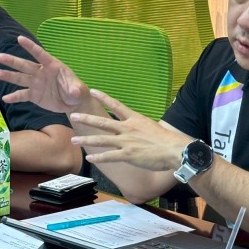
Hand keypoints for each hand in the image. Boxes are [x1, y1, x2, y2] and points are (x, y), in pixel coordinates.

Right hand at [0, 36, 89, 112]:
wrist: (73, 103)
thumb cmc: (77, 91)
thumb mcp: (78, 89)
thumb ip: (75, 89)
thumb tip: (75, 91)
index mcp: (52, 66)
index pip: (40, 54)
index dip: (30, 47)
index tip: (19, 38)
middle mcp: (41, 73)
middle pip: (25, 65)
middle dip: (12, 61)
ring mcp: (36, 84)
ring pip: (20, 78)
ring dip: (8, 76)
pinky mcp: (34, 95)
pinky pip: (22, 95)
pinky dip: (14, 97)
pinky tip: (5, 98)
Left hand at [70, 89, 189, 170]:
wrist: (175, 150)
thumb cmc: (167, 140)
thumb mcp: (152, 127)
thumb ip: (141, 127)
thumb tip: (136, 130)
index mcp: (135, 119)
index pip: (116, 105)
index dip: (104, 97)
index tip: (93, 91)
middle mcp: (128, 128)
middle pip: (103, 122)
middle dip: (87, 119)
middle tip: (73, 115)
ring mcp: (127, 142)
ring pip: (102, 140)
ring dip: (87, 140)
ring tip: (74, 139)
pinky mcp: (128, 155)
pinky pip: (110, 156)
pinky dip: (99, 157)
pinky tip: (90, 158)